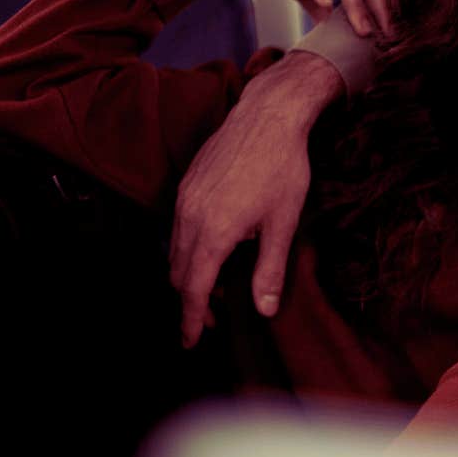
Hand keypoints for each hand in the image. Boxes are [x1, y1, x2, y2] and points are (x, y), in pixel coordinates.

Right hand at [169, 51, 344, 347]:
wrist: (267, 116)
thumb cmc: (282, 167)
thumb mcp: (284, 222)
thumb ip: (270, 269)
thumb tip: (264, 311)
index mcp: (214, 232)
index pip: (194, 289)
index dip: (192, 319)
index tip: (191, 341)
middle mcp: (190, 217)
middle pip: (178, 274)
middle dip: (191, 300)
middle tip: (214, 317)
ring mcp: (184, 199)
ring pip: (173, 251)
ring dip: (188, 274)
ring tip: (216, 286)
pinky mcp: (185, 185)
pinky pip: (176, 228)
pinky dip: (187, 248)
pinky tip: (213, 249)